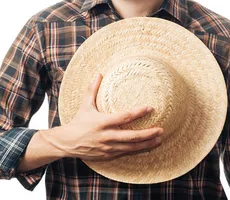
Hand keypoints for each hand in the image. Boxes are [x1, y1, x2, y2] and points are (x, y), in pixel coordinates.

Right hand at [45, 74, 162, 160]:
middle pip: (132, 136)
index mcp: (103, 122)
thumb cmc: (78, 122)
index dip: (138, 112)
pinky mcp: (109, 155)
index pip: (125, 117)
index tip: (150, 107)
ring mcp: (109, 147)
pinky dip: (138, 150)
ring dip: (147, 143)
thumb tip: (99, 73)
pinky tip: (147, 147)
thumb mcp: (85, 105)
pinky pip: (126, 153)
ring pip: (132, 147)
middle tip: (161, 129)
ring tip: (159, 139)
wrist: (68, 143)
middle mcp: (107, 136)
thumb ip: (92, 89)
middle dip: (148, 133)